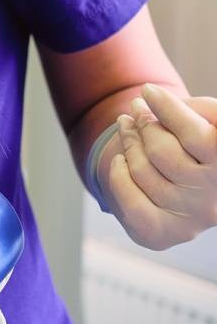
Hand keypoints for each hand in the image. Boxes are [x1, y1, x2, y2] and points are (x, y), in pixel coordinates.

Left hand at [104, 85, 216, 249]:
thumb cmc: (201, 144)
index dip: (169, 109)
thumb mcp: (208, 122)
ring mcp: (189, 219)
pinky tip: (121, 161)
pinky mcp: (162, 234)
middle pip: (162, 151)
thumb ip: (196, 110)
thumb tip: (154, 98)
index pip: (198, 137)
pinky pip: (127, 200)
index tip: (148, 90)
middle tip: (135, 109)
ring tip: (127, 127)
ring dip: (128, 142)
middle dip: (142, 123)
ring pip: (140, 170)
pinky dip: (117, 175)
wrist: (192, 189)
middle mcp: (215, 198)